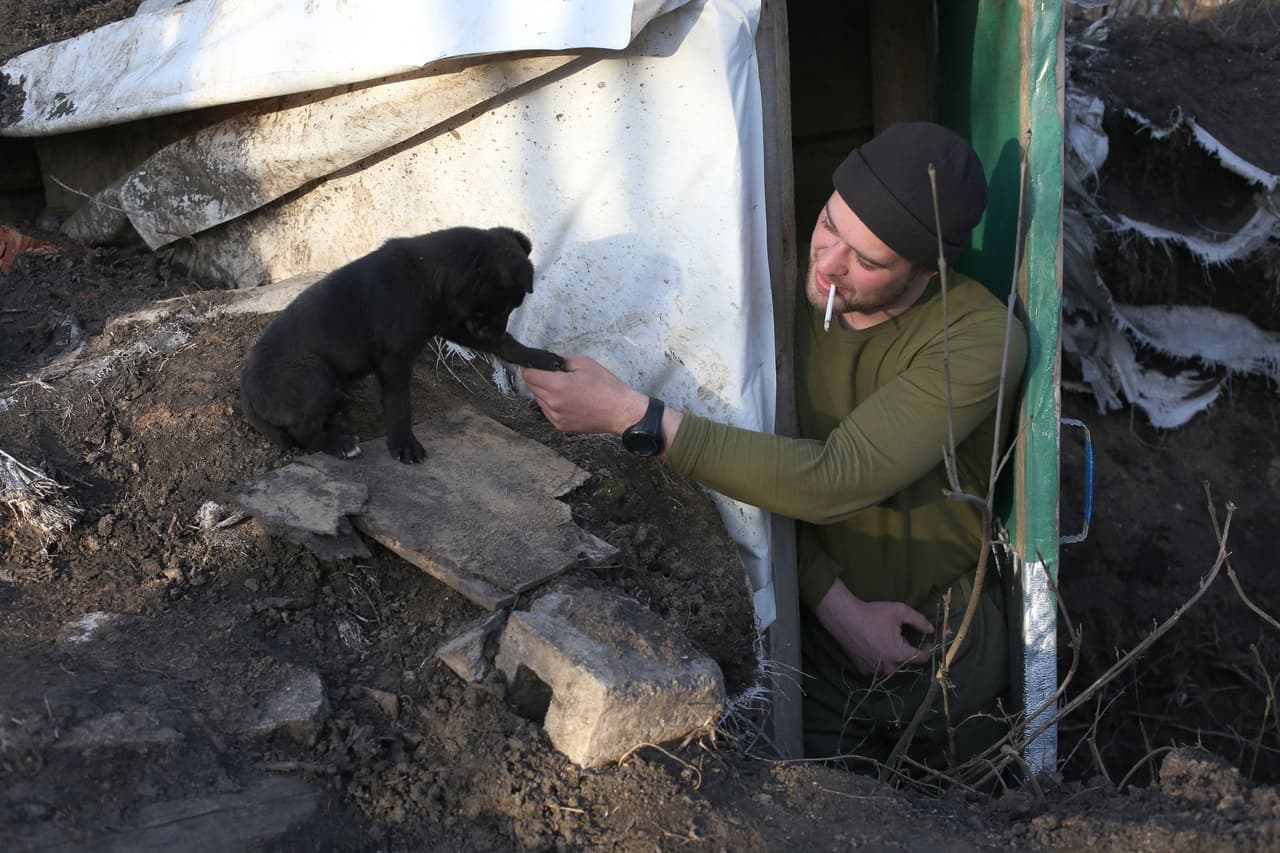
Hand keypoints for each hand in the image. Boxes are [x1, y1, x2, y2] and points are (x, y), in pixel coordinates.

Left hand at [522, 355, 647, 434]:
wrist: (621, 411)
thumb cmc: (607, 388)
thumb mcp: (585, 363)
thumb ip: (562, 361)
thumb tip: (548, 362)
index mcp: (558, 386)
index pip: (529, 375)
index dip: (528, 366)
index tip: (531, 363)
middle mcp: (553, 404)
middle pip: (531, 387)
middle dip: (537, 377)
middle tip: (550, 372)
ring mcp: (556, 417)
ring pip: (539, 399)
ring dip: (544, 391)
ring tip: (562, 386)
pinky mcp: (560, 426)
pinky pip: (547, 411)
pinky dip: (551, 403)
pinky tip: (566, 398)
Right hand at [815, 578, 934, 676]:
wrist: (844, 618)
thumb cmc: (872, 613)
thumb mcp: (899, 611)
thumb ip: (919, 620)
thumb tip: (931, 629)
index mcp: (899, 654)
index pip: (921, 659)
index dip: (927, 649)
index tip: (926, 641)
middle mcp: (888, 667)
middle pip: (906, 664)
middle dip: (908, 653)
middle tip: (903, 638)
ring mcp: (874, 670)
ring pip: (891, 667)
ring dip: (893, 658)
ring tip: (888, 642)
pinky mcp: (863, 669)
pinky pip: (877, 668)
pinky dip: (879, 660)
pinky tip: (875, 647)